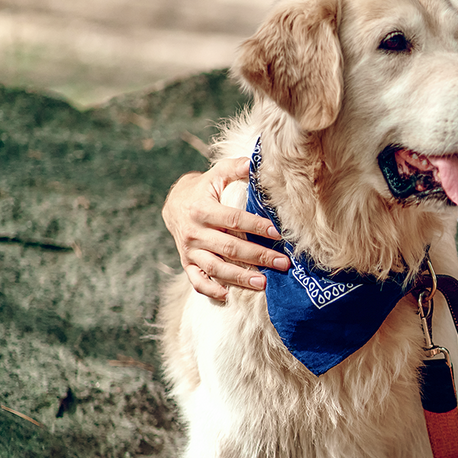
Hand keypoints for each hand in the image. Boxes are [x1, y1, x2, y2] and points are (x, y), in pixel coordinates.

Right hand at [162, 158, 290, 299]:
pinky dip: (210, 290)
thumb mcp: (217, 174)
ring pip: (215, 268)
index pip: (233, 220)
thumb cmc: (205, 188)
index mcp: (201, 209)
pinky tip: (228, 295)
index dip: (256, 226)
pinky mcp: (187, 263)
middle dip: (258, 256)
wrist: (174, 204)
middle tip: (283, 264)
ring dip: (240, 277)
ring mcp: (189, 250)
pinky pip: (196, 280)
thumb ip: (236, 168)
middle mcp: (194, 232)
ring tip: (264, 284)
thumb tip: (257, 162)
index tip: (278, 233)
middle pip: (229, 247)